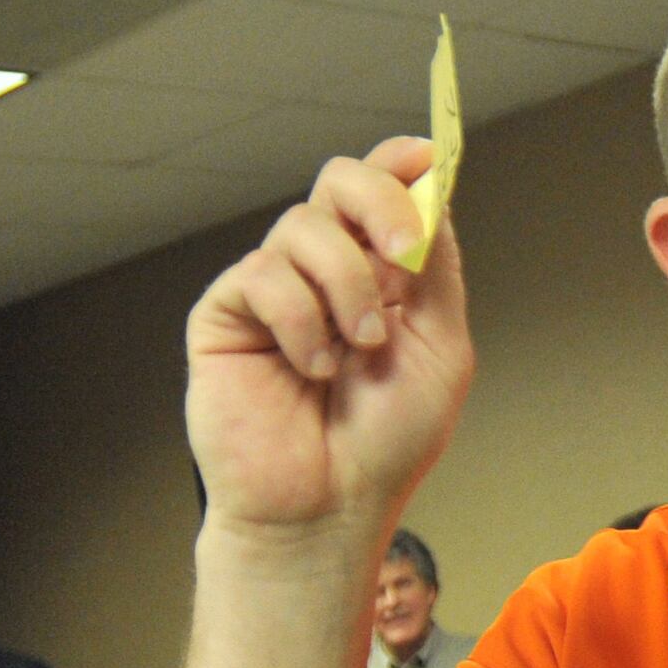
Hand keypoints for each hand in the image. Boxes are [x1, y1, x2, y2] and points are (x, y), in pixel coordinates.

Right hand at [183, 137, 475, 550]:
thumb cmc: (383, 444)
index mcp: (381, 273)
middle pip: (340, 180)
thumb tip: (433, 192)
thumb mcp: (440, 349)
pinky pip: (262, 275)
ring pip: (304, 226)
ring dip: (345, 286)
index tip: (426, 159)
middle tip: (401, 256)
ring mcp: (275, 289)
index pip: (385, 189)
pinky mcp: (227, 313)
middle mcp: (326, 270)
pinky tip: (309, 368)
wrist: (326, 507)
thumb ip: (436, 270)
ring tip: (357, 351)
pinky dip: (299, 320)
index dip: (401, 163)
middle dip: (377, 203)